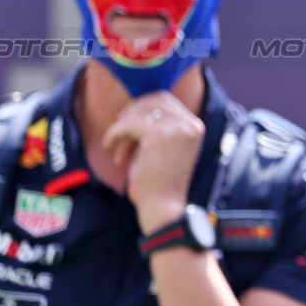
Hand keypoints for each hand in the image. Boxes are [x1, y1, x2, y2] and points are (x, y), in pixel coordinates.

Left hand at [101, 91, 205, 234]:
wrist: (163, 206)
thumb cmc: (160, 181)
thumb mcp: (165, 148)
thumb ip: (159, 126)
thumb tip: (134, 108)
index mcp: (195, 126)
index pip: (166, 100)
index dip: (142, 107)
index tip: (127, 122)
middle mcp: (191, 124)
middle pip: (154, 100)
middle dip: (132, 113)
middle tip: (118, 132)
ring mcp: (178, 128)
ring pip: (140, 111)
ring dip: (122, 127)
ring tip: (115, 147)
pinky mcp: (160, 135)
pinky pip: (129, 124)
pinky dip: (115, 133)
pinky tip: (110, 147)